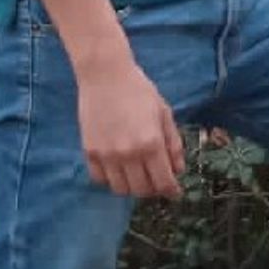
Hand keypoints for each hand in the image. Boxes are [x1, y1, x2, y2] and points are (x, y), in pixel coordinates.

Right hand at [77, 63, 184, 197]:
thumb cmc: (139, 90)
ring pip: (120, 189)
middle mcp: (129, 154)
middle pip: (142, 190)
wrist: (105, 75)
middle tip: (156, 181)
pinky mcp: (89, 152)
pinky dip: (111, 179)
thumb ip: (173, 143)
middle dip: (153, 190)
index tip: (174, 192)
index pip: (163, 181)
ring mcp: (106, 155)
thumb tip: (178, 170)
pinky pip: (100, 179)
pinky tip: (118, 168)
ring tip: (138, 175)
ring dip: (132, 186)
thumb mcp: (164, 113)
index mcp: (151, 143)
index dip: (171, 191)